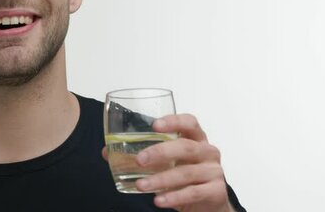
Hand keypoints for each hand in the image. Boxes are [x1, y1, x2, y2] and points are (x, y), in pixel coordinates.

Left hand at [101, 114, 233, 211]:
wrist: (209, 203)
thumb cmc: (185, 175)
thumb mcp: (167, 163)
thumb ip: (142, 155)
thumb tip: (108, 153)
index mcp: (196, 139)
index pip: (190, 122)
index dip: (174, 121)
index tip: (154, 125)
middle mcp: (207, 152)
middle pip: (185, 146)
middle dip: (160, 152)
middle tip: (139, 160)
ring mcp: (214, 172)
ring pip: (186, 173)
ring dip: (160, 179)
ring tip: (141, 186)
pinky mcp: (215, 191)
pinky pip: (193, 193)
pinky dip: (173, 196)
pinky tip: (158, 200)